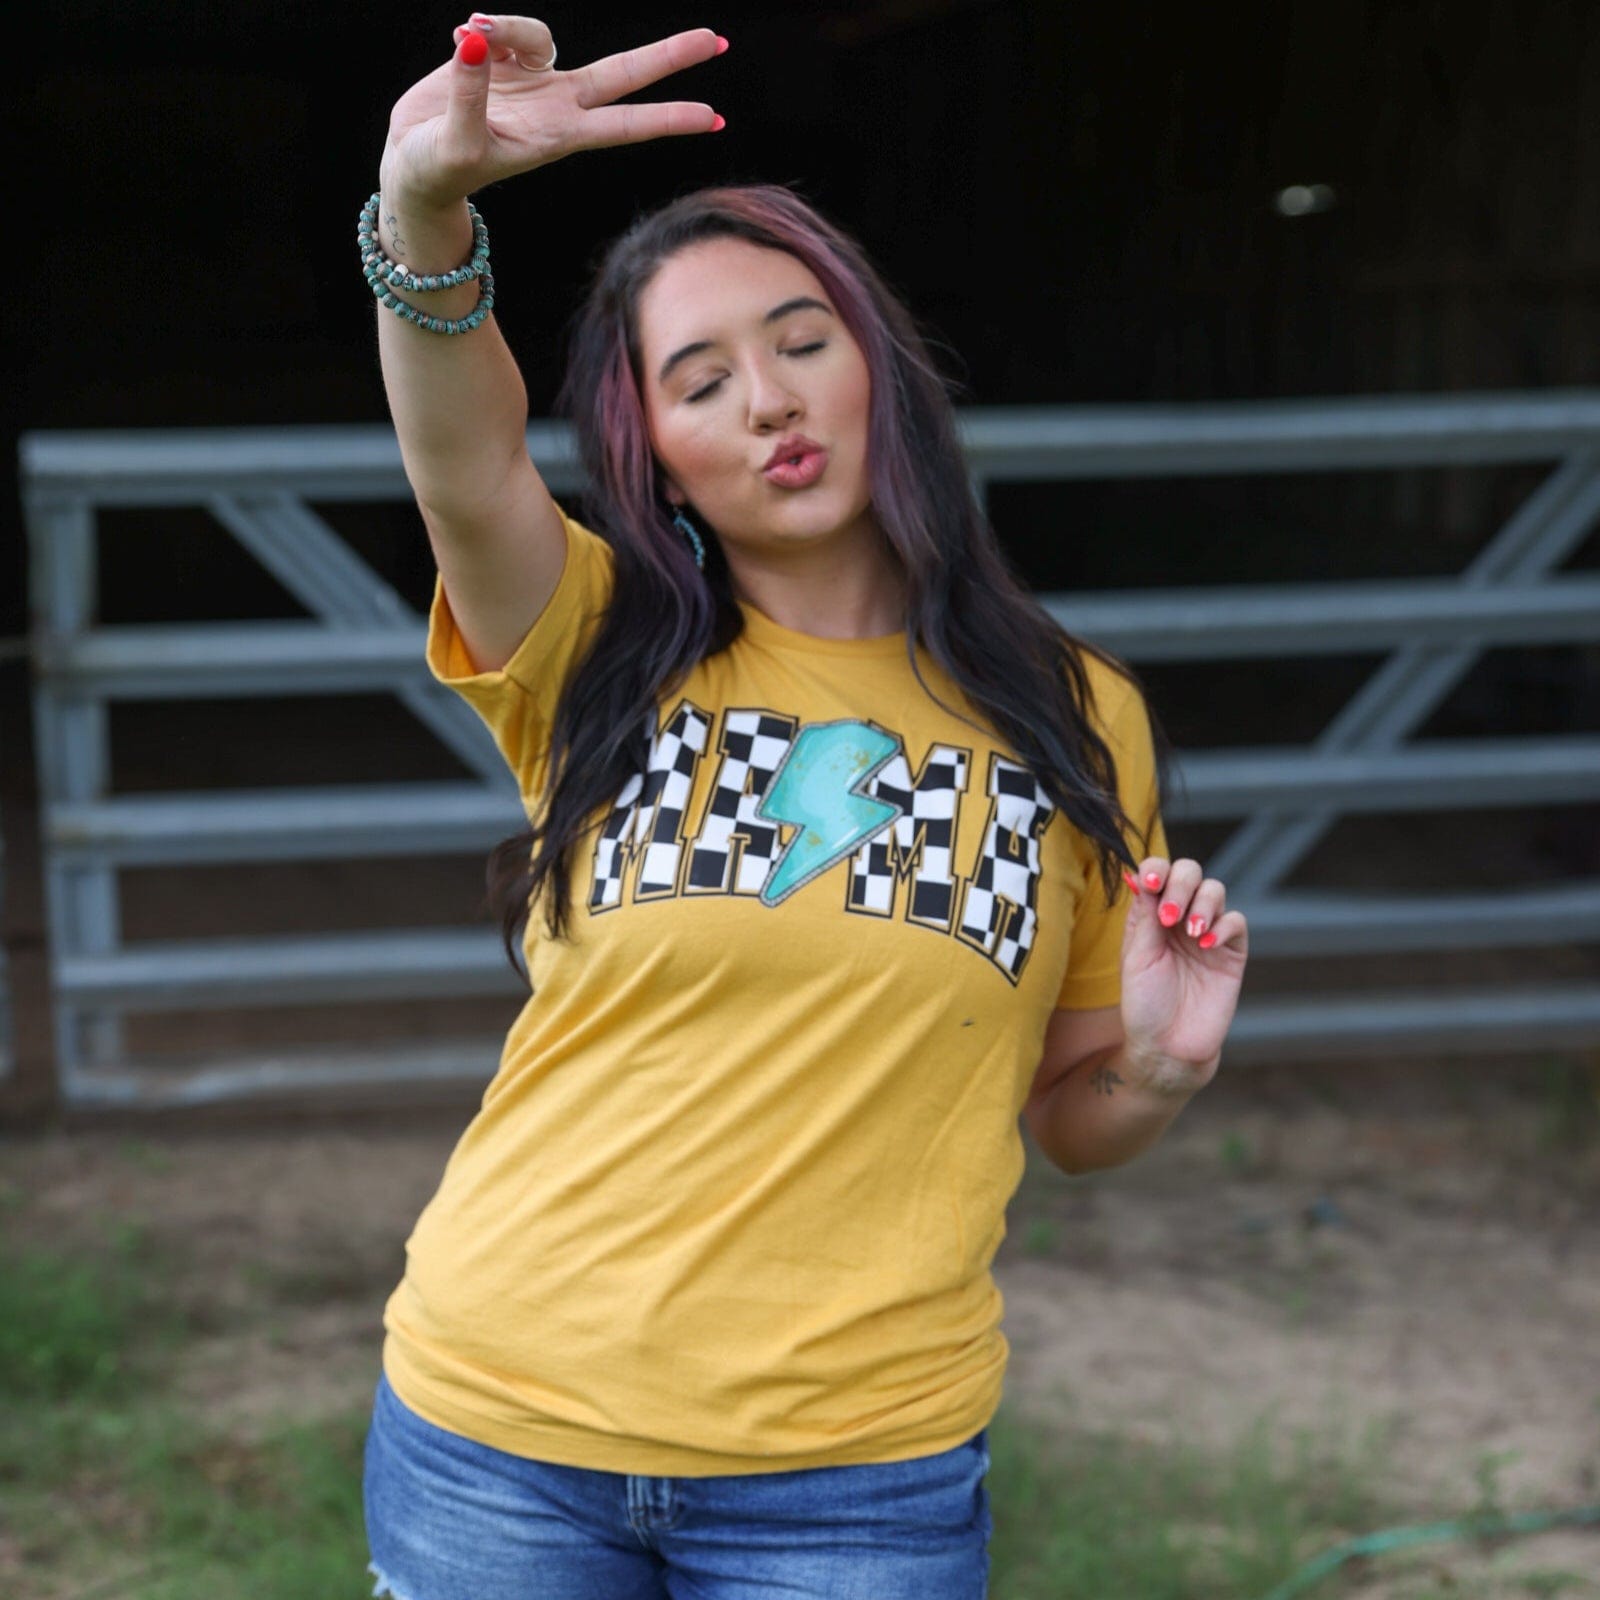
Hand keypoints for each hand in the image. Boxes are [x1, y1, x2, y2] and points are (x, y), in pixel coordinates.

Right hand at [381, 15, 725, 209]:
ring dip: (508, 25)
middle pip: (624, 74)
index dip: (669, 119)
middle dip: (669, 56)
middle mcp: (557, 107)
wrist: (413, 167)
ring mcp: (533, 82)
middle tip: (717, 41)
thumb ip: (468, 93)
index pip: (626, 125)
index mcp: (559, 135)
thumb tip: (476, 40)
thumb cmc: (438, 170)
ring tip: (467, 36)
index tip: (714, 119)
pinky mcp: (503, 61)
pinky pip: (505, 26)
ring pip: (541, 34)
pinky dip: (484, 26)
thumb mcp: (454, 141)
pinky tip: (461, 37)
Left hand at [1116, 855, 1248, 1096]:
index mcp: (1150, 915)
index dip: (1156, 868)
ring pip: (1215, 890)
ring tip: (1190, 932)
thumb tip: (1140, 873)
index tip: (1151, 881)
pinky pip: (1236, 922)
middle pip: (1190, 872)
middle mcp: (1179, 917)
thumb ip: (1144, 916)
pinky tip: (1206, 945)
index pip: (1158, 873)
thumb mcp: (1137, 958)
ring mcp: (1207, 932)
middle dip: (1181, 884)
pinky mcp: (1231, 952)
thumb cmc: (1145, 1005)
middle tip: (1170, 917)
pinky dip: (1223, 926)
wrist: (1168, 1047)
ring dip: (1202, 903)